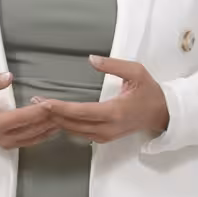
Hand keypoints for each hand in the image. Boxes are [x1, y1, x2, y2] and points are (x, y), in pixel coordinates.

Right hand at [0, 72, 58, 148]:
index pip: (19, 118)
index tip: (50, 104)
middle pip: (30, 130)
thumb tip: (9, 76)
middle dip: (48, 119)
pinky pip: (31, 140)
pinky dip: (44, 133)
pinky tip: (55, 125)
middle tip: (63, 108)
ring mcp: (5, 143)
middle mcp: (1, 137)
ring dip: (49, 127)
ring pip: (33, 137)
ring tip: (64, 116)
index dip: (36, 112)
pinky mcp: (10, 143)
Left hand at [40, 56, 168, 143]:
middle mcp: (108, 127)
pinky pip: (81, 133)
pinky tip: (56, 117)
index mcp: (115, 112)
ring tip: (40, 108)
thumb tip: (92, 59)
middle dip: (52, 114)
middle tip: (34, 102)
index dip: (60, 108)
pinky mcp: (105, 137)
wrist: (162, 113)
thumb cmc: (150, 92)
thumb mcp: (136, 72)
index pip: (81, 112)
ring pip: (75, 131)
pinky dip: (66, 125)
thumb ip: (113, 65)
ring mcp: (106, 135)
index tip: (44, 102)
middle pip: (73, 124)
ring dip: (57, 121)